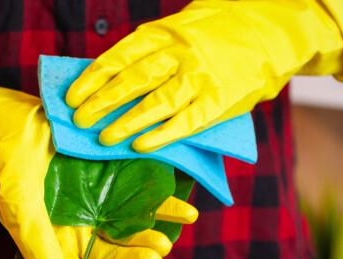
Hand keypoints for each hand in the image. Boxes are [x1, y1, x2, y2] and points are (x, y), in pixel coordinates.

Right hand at [0, 76, 196, 258]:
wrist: (11, 123)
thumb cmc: (7, 167)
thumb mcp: (18, 205)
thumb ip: (36, 243)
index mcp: (59, 247)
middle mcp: (84, 233)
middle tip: (155, 255)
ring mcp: (103, 208)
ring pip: (133, 233)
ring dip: (152, 239)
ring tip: (166, 241)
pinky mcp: (118, 183)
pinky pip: (146, 199)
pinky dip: (166, 207)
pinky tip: (187, 212)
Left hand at [66, 0, 342, 151]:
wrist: (271, 28)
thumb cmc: (214, 35)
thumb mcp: (178, 32)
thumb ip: (148, 54)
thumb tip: (107, 80)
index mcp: (165, 33)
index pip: (119, 58)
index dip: (93, 79)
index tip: (71, 98)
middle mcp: (180, 53)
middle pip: (133, 80)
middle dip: (102, 103)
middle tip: (79, 122)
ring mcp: (201, 76)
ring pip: (157, 101)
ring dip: (127, 122)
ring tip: (103, 139)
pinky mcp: (220, 100)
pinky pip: (187, 121)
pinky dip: (162, 134)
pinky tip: (141, 146)